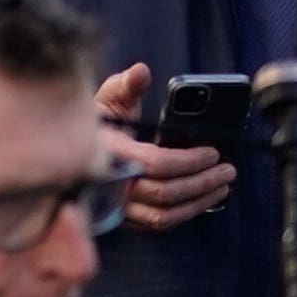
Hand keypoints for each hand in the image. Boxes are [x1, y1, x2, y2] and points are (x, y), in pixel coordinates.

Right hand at [95, 66, 237, 230]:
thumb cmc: (93, 126)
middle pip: (166, 193)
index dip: (189, 161)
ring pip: (165, 215)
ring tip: (222, 187)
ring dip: (199, 202)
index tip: (212, 152)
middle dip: (203, 182)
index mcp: (107, 153)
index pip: (155, 164)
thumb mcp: (105, 100)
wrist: (69, 156)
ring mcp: (117, 206)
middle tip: (227, 170)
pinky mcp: (125, 219)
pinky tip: (202, 201)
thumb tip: (141, 71)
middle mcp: (110, 185)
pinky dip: (185, 214)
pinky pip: (159, 224)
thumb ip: (125, 86)